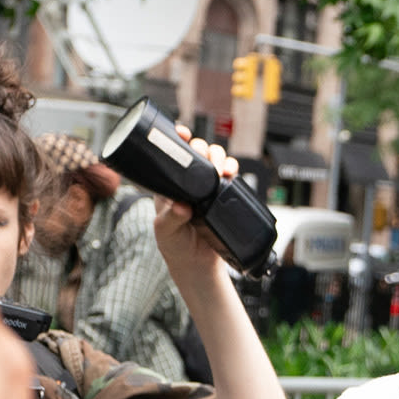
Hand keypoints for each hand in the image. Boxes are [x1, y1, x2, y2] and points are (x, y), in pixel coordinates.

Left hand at [152, 135, 245, 290]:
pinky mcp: (222, 195)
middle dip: (204, 150)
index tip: (183, 134)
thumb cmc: (174, 246)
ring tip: (221, 169)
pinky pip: (229, 174)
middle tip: (208, 163)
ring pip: (214, 159)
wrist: (196, 264)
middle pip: (196, 152)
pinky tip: (232, 173)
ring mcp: (206, 187)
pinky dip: (232, 168)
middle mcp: (187, 182)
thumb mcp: (165, 232)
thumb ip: (171, 218)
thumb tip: (182, 207)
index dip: (178, 140)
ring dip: (220, 157)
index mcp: (169, 185)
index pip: (172, 155)